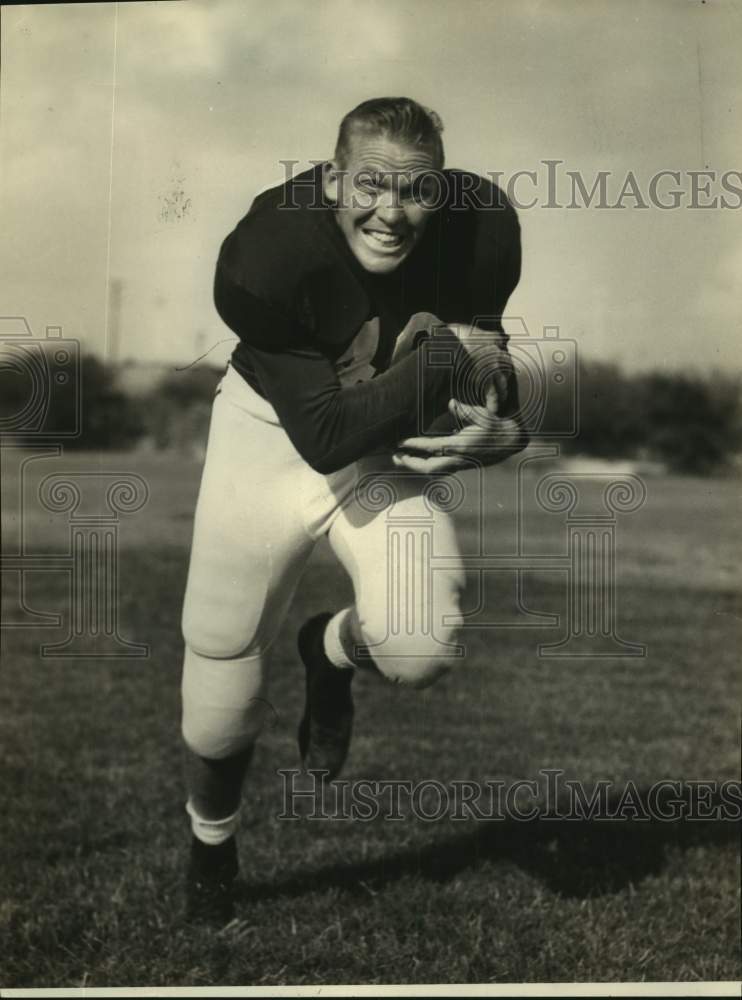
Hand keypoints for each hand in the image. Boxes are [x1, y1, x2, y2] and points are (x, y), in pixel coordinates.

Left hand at [393, 383, 526, 474]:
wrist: (511, 442)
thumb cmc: (495, 426)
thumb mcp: (483, 415)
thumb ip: (466, 410)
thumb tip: (451, 403)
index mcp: (462, 445)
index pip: (432, 447)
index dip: (414, 445)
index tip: (400, 441)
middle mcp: (459, 458)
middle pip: (429, 467)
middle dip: (410, 463)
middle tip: (394, 455)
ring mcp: (460, 464)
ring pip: (433, 471)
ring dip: (415, 467)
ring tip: (400, 459)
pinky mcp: (461, 466)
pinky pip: (439, 469)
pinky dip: (425, 466)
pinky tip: (416, 460)